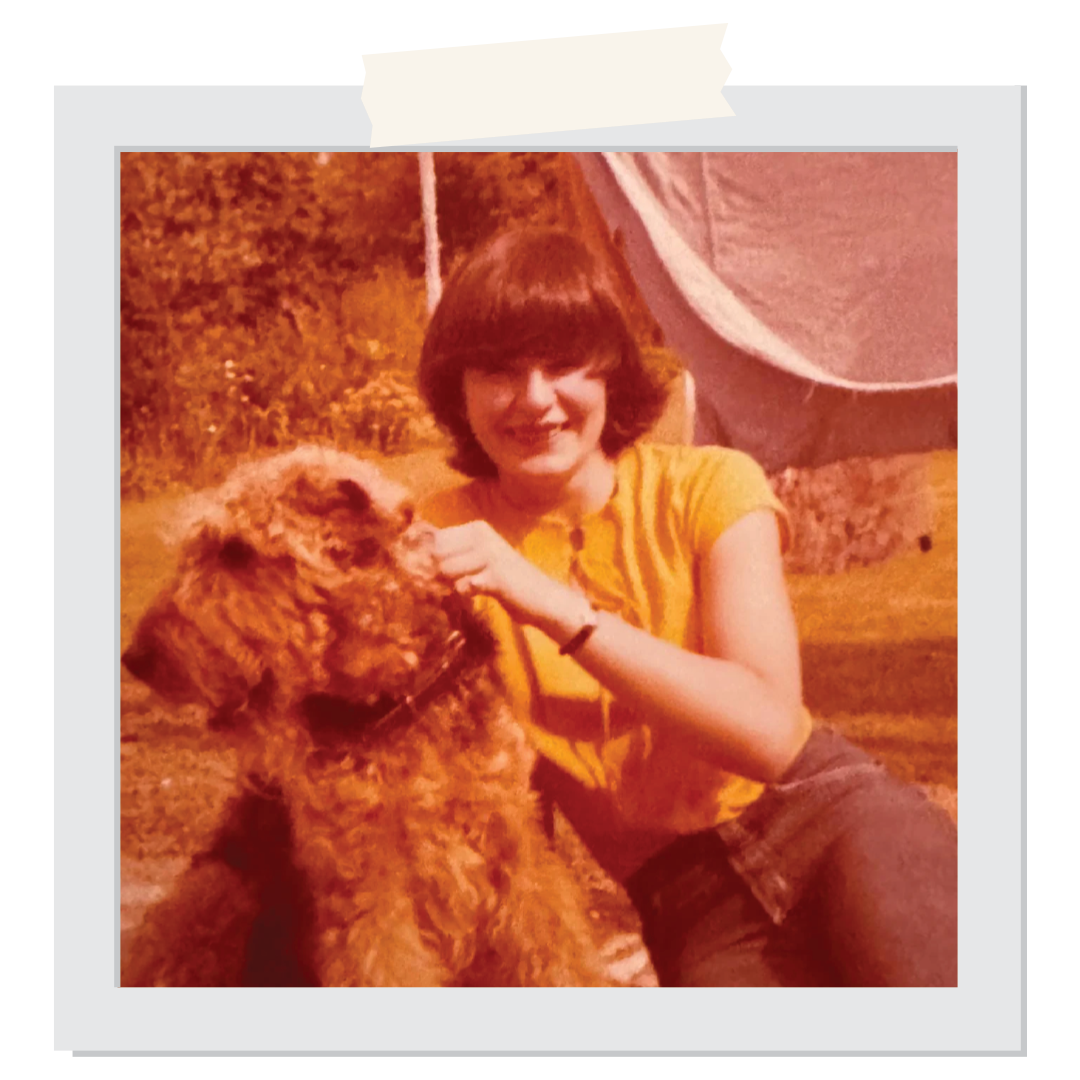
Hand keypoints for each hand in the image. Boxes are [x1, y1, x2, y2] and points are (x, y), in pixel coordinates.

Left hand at [431, 521, 584, 632]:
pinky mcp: (495, 576)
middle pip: (437, 554)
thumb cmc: (508, 580)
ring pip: (446, 570)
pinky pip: (463, 585)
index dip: (438, 559)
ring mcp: (489, 554)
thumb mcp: (480, 559)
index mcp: (477, 528)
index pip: (437, 539)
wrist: (543, 598)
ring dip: (457, 584)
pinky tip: (482, 592)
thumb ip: (454, 555)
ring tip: (477, 586)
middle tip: (467, 580)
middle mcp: (482, 535)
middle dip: (444, 573)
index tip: (456, 570)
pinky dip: (468, 593)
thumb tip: (422, 554)